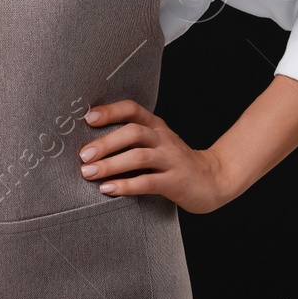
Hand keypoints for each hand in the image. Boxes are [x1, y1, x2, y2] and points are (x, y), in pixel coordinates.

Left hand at [76, 100, 233, 213]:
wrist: (213, 179)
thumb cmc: (174, 162)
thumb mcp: (156, 142)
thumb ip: (131, 139)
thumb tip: (90, 144)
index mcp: (156, 125)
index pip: (132, 109)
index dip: (110, 111)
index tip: (88, 119)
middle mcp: (163, 138)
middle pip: (133, 133)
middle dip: (105, 143)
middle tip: (83, 155)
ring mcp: (171, 159)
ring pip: (139, 157)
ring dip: (111, 165)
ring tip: (89, 173)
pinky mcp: (176, 181)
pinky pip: (148, 182)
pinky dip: (126, 185)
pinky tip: (108, 189)